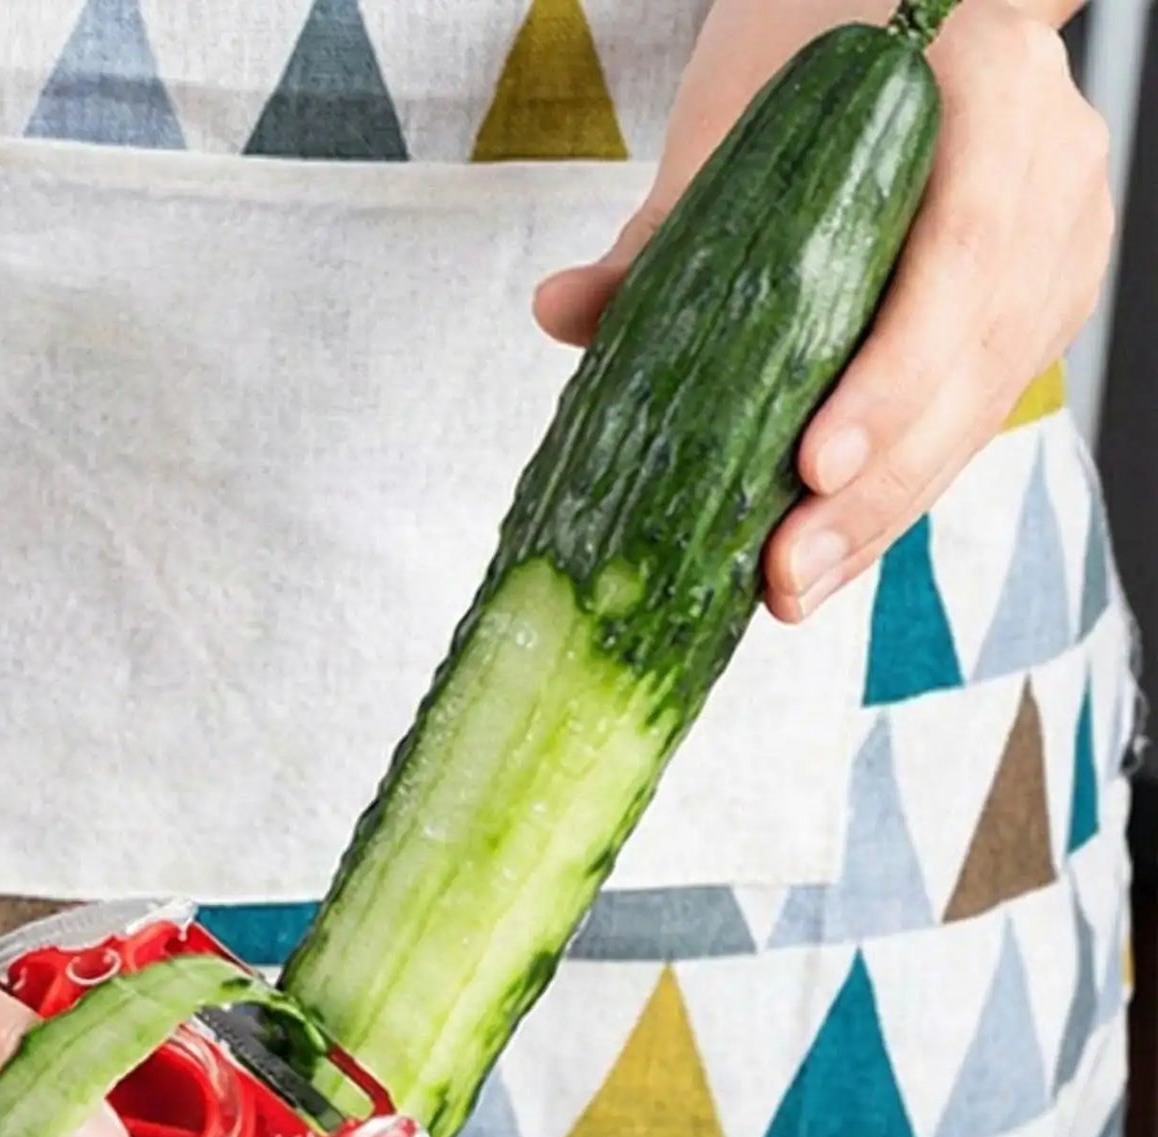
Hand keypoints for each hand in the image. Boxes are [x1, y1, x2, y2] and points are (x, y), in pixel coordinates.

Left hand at [534, 0, 1112, 621]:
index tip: (813, 462)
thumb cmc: (823, 53)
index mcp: (987, 94)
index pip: (962, 248)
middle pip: (973, 361)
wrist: (914, 9)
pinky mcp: (1040, 310)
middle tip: (784, 574)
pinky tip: (832, 559)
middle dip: (875, 487)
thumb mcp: (742, 119)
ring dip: (883, 517)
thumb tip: (563, 312)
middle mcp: (1050, 173)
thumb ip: (663, 229)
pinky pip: (973, 420)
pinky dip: (897, 493)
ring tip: (792, 591)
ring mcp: (1061, 246)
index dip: (893, 372)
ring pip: (981, 410)